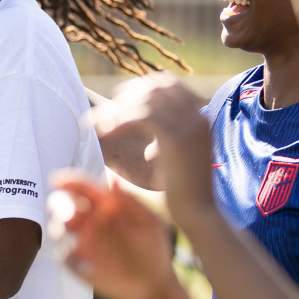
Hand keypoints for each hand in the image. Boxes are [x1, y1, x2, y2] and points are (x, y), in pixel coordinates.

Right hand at [48, 171, 176, 298]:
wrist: (153, 285)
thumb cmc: (153, 249)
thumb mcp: (148, 223)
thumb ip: (130, 202)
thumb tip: (111, 180)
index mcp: (104, 205)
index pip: (82, 188)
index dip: (69, 182)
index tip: (58, 181)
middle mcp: (88, 220)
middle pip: (62, 205)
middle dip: (61, 206)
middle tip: (72, 216)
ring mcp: (81, 242)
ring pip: (57, 228)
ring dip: (61, 228)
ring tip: (76, 239)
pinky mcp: (77, 264)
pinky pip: (64, 255)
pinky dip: (68, 254)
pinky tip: (86, 262)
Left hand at [90, 75, 216, 222]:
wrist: (198, 215)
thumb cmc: (181, 195)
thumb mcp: (170, 159)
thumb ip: (156, 141)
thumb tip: (128, 129)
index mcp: (199, 118)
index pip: (170, 83)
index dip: (141, 85)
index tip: (119, 97)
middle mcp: (198, 117)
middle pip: (157, 87)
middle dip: (126, 95)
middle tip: (102, 114)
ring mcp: (190, 126)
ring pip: (148, 99)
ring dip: (118, 109)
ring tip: (98, 125)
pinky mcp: (178, 139)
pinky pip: (143, 116)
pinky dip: (121, 120)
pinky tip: (105, 132)